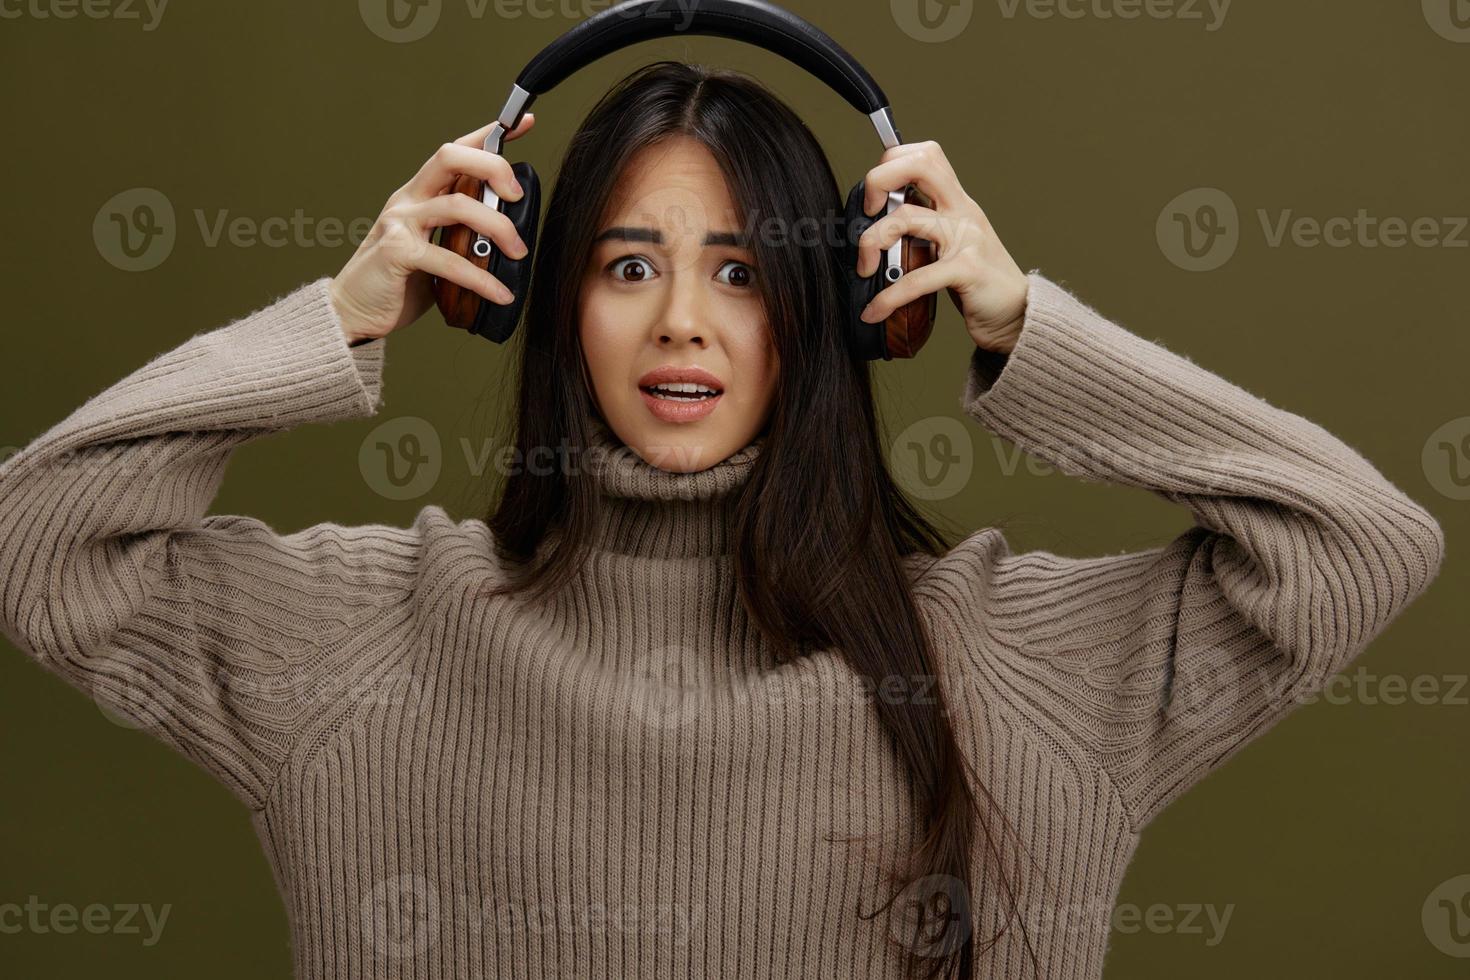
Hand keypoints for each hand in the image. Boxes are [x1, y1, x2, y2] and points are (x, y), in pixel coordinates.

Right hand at [328, 113, 537, 345]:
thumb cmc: (398, 282)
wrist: (353, 312)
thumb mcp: (435, 250)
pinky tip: (500, 294)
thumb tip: (509, 238)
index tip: (523, 125)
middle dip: (493, 167)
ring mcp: (399, 223)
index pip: (455, 151)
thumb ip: (461, 235)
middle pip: (450, 158)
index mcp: (419, 194)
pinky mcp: (397, 253)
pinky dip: (481, 279)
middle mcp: (408, 200)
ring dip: (498, 227)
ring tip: (518, 253)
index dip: (488, 136)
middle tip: (517, 197)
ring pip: (457, 205)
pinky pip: (449, 260)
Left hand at [854, 140, 1028, 354]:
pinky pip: (917, 278)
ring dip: (871, 241)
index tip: (875, 195)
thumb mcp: (952, 243)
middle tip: (867, 211)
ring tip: (864, 268)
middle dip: (880, 179)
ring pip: (906, 217)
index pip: (925, 155)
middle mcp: (962, 211)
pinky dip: (888, 297)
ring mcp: (966, 238)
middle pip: (921, 164)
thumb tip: (876, 228)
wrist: (1017, 313)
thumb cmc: (978, 281)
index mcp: (956, 202)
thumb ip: (924, 228)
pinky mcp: (967, 270)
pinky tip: (874, 311)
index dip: (892, 163)